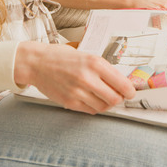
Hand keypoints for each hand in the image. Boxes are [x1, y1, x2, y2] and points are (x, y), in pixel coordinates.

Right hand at [14, 41, 135, 114]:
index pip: (122, 84)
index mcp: (94, 63)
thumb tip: (120, 81)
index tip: (130, 91)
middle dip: (119, 98)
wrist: (36, 62)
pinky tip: (91, 98)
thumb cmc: (60, 56)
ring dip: (106, 104)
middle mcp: (87, 78)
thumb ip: (102, 68)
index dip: (130, 91)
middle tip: (118, 95)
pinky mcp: (70, 102)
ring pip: (103, 107)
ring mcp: (78, 92)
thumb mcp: (86, 55)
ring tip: (102, 96)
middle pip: (115, 99)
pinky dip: (94, 107)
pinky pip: (90, 111)